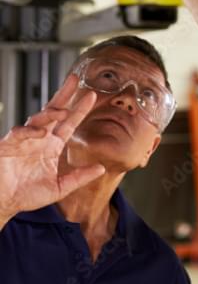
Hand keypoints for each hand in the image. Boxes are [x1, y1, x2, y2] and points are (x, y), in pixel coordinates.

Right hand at [0, 75, 104, 222]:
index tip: (92, 96)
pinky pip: (19, 133)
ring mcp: (24, 139)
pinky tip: (41, 132)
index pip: (69, 123)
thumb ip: (79, 177)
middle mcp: (40, 138)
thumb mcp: (59, 187)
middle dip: (64, 94)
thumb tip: (102, 169)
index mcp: (52, 145)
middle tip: (75, 79)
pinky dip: (30, 131)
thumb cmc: (27, 194)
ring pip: (38, 118)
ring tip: (63, 112)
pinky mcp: (8, 145)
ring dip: (50, 113)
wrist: (3, 203)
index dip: (80, 110)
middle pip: (54, 110)